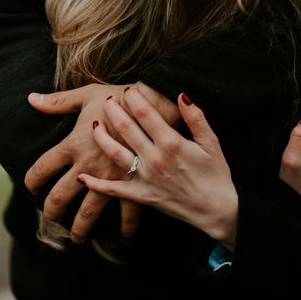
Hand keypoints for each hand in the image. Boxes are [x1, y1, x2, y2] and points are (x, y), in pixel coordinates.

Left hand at [25, 82, 179, 242]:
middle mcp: (87, 165)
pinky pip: (127, 213)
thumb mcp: (87, 95)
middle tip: (52, 218)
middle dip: (52, 212)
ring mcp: (110, 177)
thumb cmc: (118, 97)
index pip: (41, 169)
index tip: (31, 187)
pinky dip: (125, 227)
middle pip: (58, 198)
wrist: (153, 104)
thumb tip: (31, 98)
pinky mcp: (133, 183)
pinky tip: (123, 234)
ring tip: (77, 236)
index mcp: (73, 144)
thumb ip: (58, 102)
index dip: (31, 181)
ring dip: (80, 228)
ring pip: (87, 213)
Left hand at [77, 88, 238, 250]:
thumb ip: (195, 117)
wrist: (216, 210)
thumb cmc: (216, 174)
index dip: (134, 99)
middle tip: (107, 100)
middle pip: (127, 129)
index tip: (127, 89)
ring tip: (94, 125)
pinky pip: (115, 190)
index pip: (146, 114)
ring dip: (102, 139)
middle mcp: (155, 159)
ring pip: (116, 155)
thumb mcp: (211, 141)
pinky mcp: (142, 196)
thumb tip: (181, 94)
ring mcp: (146, 178)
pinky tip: (83, 178)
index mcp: (171, 142)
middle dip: (114, 112)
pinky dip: (98, 185)